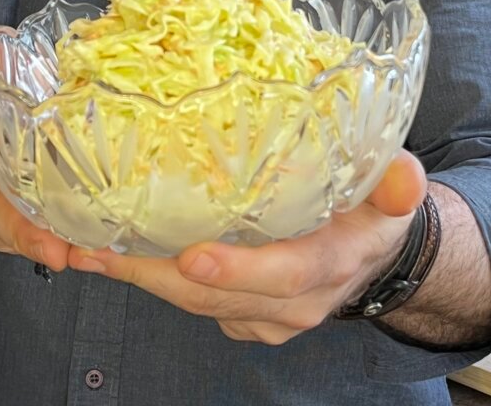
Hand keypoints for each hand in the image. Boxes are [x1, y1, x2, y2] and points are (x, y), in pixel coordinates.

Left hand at [68, 150, 425, 343]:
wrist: (370, 254)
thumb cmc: (373, 211)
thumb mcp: (395, 189)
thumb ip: (396, 182)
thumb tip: (404, 175)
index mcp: (330, 263)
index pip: (284, 274)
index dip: (240, 269)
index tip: (193, 253)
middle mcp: (292, 301)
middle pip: (221, 297)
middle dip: (158, 275)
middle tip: (102, 248)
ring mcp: (263, 315)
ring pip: (196, 303)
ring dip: (141, 277)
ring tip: (87, 247)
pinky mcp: (241, 315)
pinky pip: (191, 302)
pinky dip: (150, 277)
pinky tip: (110, 252)